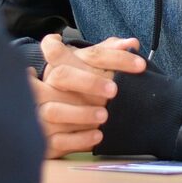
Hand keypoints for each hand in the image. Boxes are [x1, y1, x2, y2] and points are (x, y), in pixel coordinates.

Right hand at [29, 35, 145, 158]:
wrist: (51, 109)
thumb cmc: (77, 83)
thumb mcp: (91, 64)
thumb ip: (111, 51)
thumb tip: (132, 43)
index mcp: (62, 62)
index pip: (88, 53)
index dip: (115, 56)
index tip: (140, 65)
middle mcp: (48, 83)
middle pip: (62, 75)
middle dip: (90, 82)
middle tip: (114, 91)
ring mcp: (41, 109)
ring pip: (54, 110)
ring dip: (82, 113)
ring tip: (105, 115)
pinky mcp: (45, 136)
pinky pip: (57, 139)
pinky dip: (78, 138)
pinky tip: (98, 135)